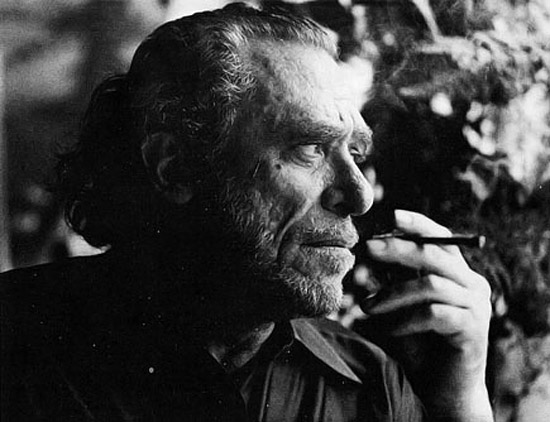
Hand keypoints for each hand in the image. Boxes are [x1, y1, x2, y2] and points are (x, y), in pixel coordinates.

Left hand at [363, 210, 492, 420]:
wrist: (443, 389)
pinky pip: (435, 314)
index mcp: (457, 272)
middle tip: (368, 249)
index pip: (440, 238)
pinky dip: (406, 320)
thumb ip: (396, 277)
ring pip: (430, 284)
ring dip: (392, 294)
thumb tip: (374, 247)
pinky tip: (390, 331)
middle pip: (435, 254)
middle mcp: (472, 283)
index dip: (417, 224)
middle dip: (399, 248)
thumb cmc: (420, 342)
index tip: (390, 216)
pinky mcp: (473, 329)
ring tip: (367, 307)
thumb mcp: (403, 304)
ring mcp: (476, 306)